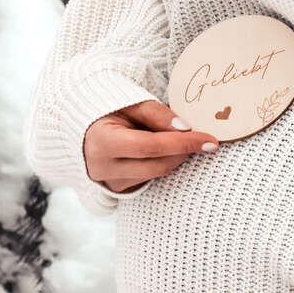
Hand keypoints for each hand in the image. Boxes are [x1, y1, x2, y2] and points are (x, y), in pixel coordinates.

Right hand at [84, 100, 219, 192]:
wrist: (82, 125)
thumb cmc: (108, 109)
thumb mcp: (130, 103)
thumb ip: (157, 114)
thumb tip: (186, 129)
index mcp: (102, 141)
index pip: (152, 146)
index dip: (184, 143)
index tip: (211, 141)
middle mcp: (102, 167)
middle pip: (158, 164)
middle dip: (183, 151)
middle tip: (199, 138)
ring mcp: (108, 181)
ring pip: (156, 174)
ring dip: (174, 158)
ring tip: (176, 139)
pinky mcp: (116, 189)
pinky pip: (148, 179)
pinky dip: (161, 164)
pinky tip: (160, 151)